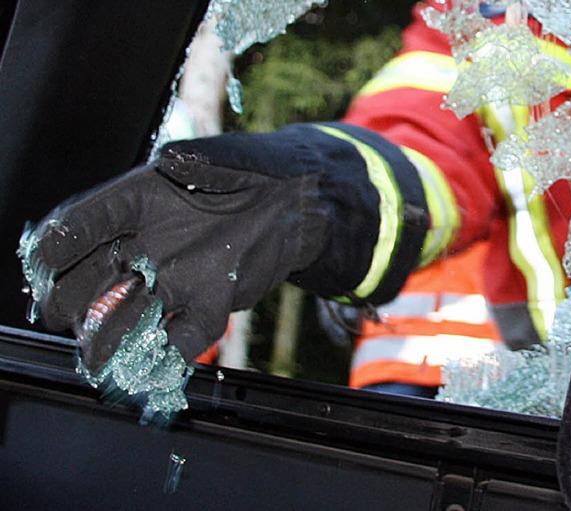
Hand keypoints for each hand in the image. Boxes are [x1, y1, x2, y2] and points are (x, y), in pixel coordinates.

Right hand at [25, 139, 326, 373]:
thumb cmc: (259, 172)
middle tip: (59, 313)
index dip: (65, 237)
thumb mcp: (233, 158)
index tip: (45, 256)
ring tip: (94, 359)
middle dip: (73, 296)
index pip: (91, 217)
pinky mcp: (208, 303)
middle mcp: (149, 244)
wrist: (294, 206)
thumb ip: (202, 161)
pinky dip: (165, 356)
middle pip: (97, 274)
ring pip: (130, 313)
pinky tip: (148, 373)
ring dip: (109, 337)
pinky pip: (180, 336)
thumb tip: (173, 161)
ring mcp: (175, 277)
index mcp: (143, 200)